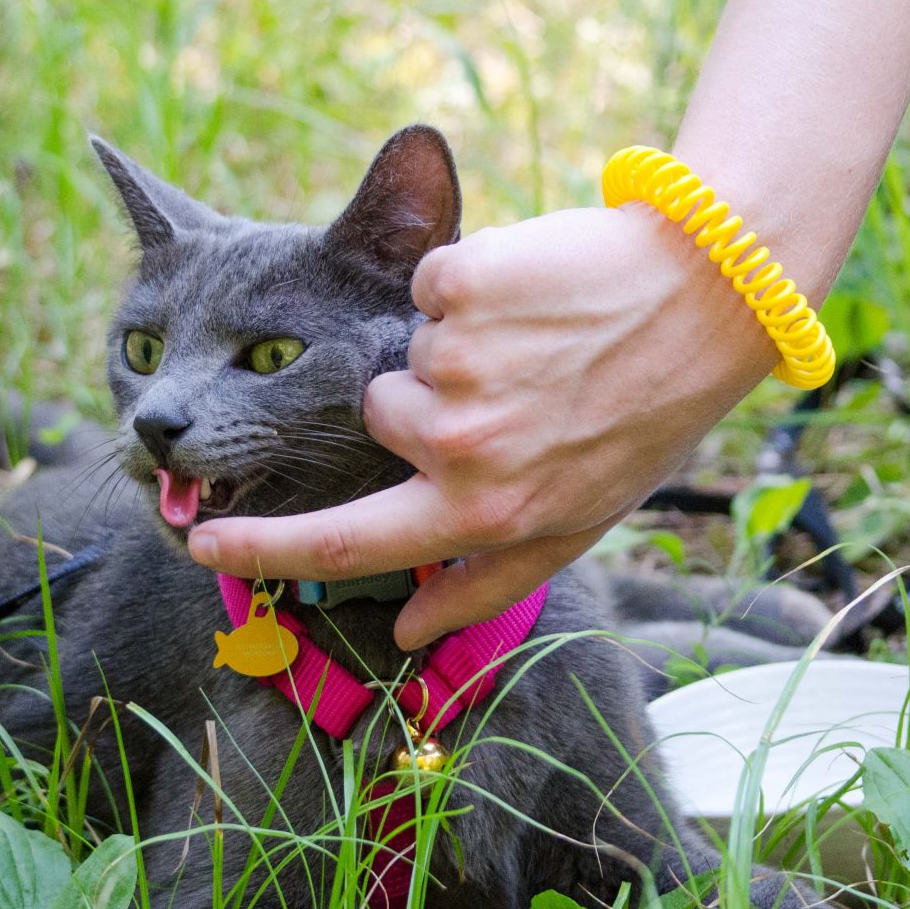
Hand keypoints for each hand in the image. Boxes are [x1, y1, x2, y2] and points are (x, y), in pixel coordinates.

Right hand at [187, 205, 773, 647]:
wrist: (709, 295)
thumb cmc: (644, 416)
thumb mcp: (579, 520)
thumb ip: (486, 581)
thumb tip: (410, 631)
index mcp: (484, 513)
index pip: (344, 545)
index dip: (262, 546)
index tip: (200, 540)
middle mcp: (461, 447)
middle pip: (377, 415)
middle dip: (424, 396)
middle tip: (521, 384)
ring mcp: (459, 360)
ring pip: (408, 345)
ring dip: (461, 338)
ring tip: (546, 338)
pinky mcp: (463, 280)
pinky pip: (430, 281)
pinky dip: (473, 277)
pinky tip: (539, 291)